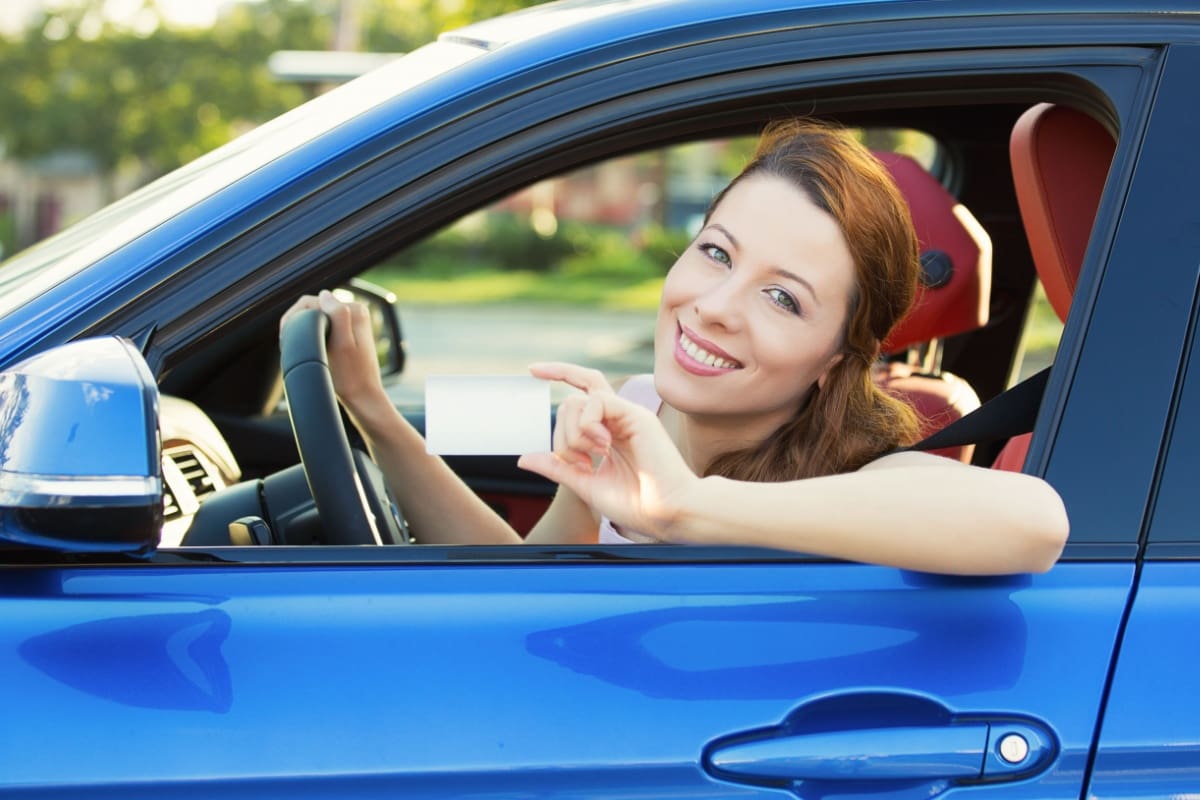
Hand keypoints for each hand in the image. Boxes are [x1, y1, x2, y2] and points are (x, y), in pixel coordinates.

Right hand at [280, 290, 387, 416]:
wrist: (363, 397)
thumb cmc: (351, 377)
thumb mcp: (342, 345)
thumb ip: (338, 316)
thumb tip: (325, 294)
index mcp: (355, 311)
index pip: (312, 301)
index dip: (294, 316)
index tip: (286, 336)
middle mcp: (355, 313)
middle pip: (313, 307)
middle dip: (298, 322)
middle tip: (288, 343)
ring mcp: (351, 323)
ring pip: (316, 317)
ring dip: (303, 328)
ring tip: (294, 346)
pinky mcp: (347, 334)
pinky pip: (322, 326)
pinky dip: (310, 334)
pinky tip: (306, 348)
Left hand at [517, 362, 698, 540]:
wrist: (666, 514)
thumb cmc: (636, 504)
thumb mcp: (585, 485)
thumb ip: (557, 468)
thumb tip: (524, 458)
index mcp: (610, 431)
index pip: (582, 391)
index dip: (559, 374)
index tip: (533, 370)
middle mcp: (619, 419)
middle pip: (573, 400)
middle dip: (562, 433)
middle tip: (578, 463)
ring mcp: (628, 416)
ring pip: (580, 400)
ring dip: (573, 434)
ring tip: (592, 458)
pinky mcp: (637, 416)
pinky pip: (597, 402)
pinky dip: (588, 425)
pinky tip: (603, 447)